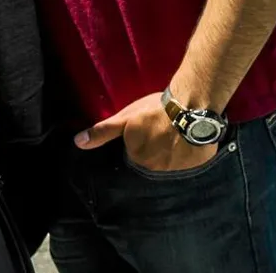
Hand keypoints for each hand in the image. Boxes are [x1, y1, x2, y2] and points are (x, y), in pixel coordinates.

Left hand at [75, 91, 218, 172]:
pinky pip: (190, 163)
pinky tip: (189, 139)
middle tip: (160, 130)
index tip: (145, 131)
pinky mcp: (197, 165)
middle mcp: (157, 170)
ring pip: (171, 163)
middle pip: (152, 161)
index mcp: (138, 159)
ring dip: (172, 152)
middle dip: (155, 148)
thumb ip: (102, 132)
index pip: (134, 156)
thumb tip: (78, 142)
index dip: (139, 142)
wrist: (192, 106)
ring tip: (176, 133)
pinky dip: (189, 154)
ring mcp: (179, 169)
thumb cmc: (155, 110)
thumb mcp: (125, 118)